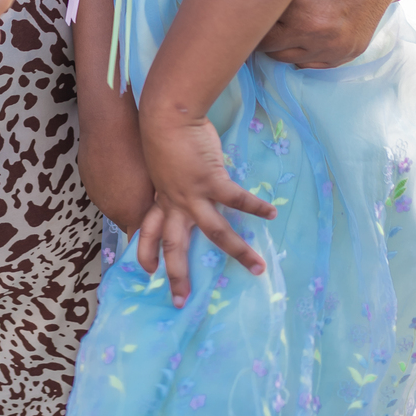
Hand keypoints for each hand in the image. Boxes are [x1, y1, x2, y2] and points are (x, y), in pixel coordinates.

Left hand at [136, 107, 275, 307]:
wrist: (167, 114)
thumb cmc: (165, 133)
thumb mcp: (162, 163)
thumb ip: (171, 177)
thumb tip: (182, 180)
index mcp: (161, 198)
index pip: (147, 232)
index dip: (145, 252)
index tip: (147, 271)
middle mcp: (174, 203)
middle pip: (174, 246)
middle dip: (177, 275)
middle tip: (181, 301)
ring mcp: (193, 194)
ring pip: (215, 232)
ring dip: (238, 252)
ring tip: (258, 267)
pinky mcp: (211, 180)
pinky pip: (237, 199)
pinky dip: (255, 207)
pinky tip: (271, 214)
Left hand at [198, 0, 415, 68]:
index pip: (241, 16)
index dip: (235, 5)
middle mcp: (312, 25)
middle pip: (259, 38)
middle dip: (254, 22)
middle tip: (252, 1)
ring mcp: (331, 43)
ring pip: (280, 54)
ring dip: (275, 36)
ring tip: (278, 9)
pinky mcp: (347, 51)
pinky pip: (307, 61)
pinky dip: (299, 45)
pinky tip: (299, 20)